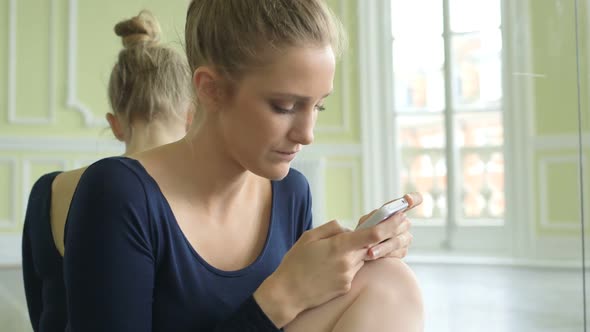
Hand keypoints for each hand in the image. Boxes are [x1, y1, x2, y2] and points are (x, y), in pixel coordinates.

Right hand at [254, 220, 385, 326]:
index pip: (372, 234)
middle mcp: (347, 262)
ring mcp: (348, 276)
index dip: (389, 225)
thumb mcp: (309, 237)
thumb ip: (332, 228)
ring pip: (359, 258)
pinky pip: (352, 271)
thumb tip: (348, 229)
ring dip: (351, 254)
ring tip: (327, 258)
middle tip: (348, 238)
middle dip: (365, 240)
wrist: (287, 293)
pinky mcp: (346, 287)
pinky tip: (325, 270)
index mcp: (339, 246)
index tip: (400, 217)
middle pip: (367, 246)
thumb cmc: (295, 263)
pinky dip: (345, 267)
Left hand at [356, 192, 422, 259]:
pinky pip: (399, 252)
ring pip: (400, 240)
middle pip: (404, 223)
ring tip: (370, 252)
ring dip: (384, 246)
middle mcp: (403, 222)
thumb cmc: (362, 233)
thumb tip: (384, 214)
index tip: (407, 199)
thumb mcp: (365, 223)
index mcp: (394, 211)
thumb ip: (374, 218)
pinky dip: (386, 254)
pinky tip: (375, 257)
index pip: (411, 200)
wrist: (360, 251)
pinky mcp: (403, 250)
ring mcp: (405, 236)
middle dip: (390, 229)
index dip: (413, 199)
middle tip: (378, 234)